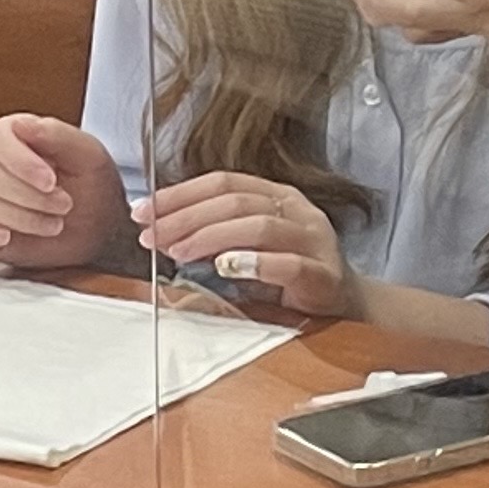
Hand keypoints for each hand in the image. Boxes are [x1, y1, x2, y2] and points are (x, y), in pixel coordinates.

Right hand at [0, 113, 128, 270]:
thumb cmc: (93, 187)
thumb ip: (57, 135)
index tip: (50, 181)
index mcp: (12, 137)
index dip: (20, 160)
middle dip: (27, 195)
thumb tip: (22, 125)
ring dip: (17, 217)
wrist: (100, 229)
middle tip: (64, 206)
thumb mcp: (87, 155)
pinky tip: (1, 237)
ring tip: (53, 224)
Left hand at [133, 170, 358, 319]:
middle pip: (235, 201)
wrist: (344, 305)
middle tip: (153, 234)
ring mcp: (314, 239)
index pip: (222, 182)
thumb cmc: (289, 275)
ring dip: (211, 237)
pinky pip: (288, 263)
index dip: (180, 194)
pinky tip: (225, 268)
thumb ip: (214, 234)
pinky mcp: (324, 275)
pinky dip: (254, 263)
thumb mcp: (249, 246)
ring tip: (178, 252)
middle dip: (186, 217)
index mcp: (277, 196)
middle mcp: (297, 210)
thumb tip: (160, 229)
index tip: (143, 210)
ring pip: (259, 226)